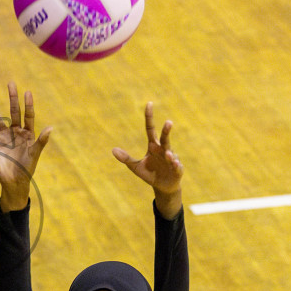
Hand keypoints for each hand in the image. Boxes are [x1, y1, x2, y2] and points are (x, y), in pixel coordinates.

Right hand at [0, 82, 51, 211]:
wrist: (14, 180)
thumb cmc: (28, 167)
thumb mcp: (35, 153)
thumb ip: (41, 141)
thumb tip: (51, 128)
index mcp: (28, 133)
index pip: (28, 115)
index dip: (28, 104)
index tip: (27, 92)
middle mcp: (16, 131)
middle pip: (14, 111)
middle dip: (12, 97)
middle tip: (11, 83)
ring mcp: (4, 135)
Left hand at [113, 102, 183, 217]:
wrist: (163, 186)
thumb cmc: (150, 173)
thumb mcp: (135, 167)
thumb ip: (126, 158)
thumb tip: (113, 150)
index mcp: (153, 146)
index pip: (151, 129)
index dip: (149, 117)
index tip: (149, 104)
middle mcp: (163, 150)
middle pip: (164, 138)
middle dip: (166, 131)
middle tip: (168, 122)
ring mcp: (171, 159)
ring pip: (171, 153)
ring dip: (170, 153)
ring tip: (168, 154)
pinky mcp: (177, 169)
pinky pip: (177, 166)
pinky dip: (176, 164)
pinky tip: (174, 163)